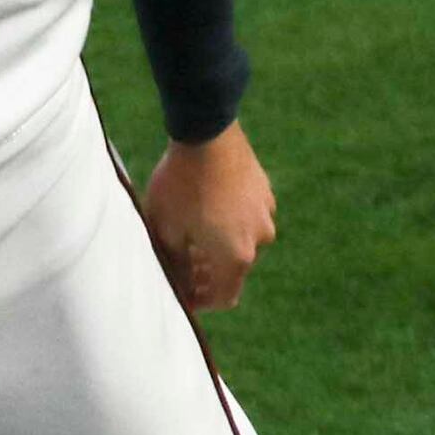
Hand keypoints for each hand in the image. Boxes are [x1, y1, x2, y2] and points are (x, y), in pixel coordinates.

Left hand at [140, 126, 276, 311]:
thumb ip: (177, 266)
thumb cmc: (181, 186)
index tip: (183, 295)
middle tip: (182, 265)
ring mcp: (265, 214)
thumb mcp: (168, 232)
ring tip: (192, 235)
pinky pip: (247, 217)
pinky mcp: (265, 191)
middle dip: (207, 273)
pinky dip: (230, 222)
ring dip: (219, 246)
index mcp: (236, 257)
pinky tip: (208, 207)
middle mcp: (259, 239)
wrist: (206, 133)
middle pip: (232, 270)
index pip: (224, 297)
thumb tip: (181, 288)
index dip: (202, 301)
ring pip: (241, 241)